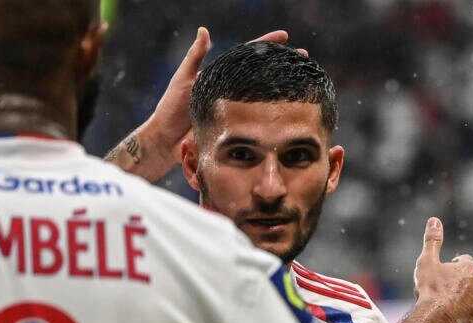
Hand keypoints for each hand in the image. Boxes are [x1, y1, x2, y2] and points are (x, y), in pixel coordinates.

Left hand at [108, 27, 303, 182]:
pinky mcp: (238, 129)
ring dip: (286, 89)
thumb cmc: (171, 110)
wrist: (166, 143)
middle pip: (263, 75)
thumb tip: (204, 31)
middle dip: (285, 65)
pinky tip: (292, 111)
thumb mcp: (184, 81)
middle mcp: (233, 92)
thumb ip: (195, 58)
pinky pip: (260, 120)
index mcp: (221, 76)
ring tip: (306, 83)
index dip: (266, 44)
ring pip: (265, 97)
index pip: (247, 55)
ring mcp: (237, 111)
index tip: (285, 36)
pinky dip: (276, 115)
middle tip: (305, 60)